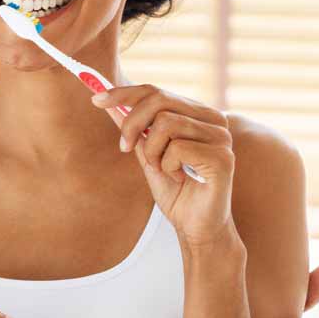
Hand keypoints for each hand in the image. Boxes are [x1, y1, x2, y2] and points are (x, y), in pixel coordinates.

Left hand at [93, 85, 234, 248]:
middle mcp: (214, 119)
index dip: (123, 93)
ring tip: (162, 169)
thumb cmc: (175, 191)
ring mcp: (221, 136)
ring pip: (166, 123)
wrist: (195, 226)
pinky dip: (168, 166)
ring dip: (152, 151)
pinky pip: (178, 148)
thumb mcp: (147, 155)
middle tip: (124, 147)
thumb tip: (109, 103)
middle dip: (132, 123)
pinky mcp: (223, 157)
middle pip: (159, 100)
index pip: (157, 91)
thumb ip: (134, 129)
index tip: (96, 99)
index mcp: (197, 114)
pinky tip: (180, 178)